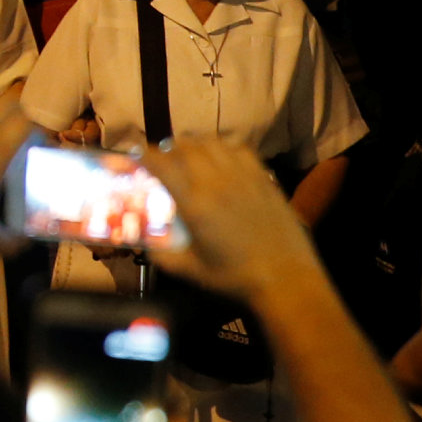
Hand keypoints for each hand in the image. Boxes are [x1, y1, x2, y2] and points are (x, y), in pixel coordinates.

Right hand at [140, 134, 318, 306]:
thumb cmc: (235, 277)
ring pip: (212, 143)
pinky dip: (224, 148)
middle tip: (163, 157)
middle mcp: (216, 182)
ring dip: (195, 144)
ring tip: (190, 154)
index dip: (144, 155)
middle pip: (186, 146)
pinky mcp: (263, 179)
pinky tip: (222, 160)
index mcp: (195, 203)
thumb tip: (146, 246)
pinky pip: (239, 150)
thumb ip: (163, 257)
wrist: (285, 278)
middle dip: (168, 147)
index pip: (162, 164)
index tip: (136, 155)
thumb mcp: (191, 271)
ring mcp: (243, 177)